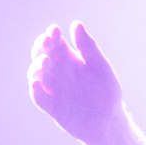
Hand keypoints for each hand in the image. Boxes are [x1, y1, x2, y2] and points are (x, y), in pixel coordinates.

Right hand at [28, 21, 123, 144]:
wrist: (110, 120)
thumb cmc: (107, 91)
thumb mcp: (100, 67)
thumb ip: (88, 47)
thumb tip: (76, 24)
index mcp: (69, 59)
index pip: (55, 43)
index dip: (52, 36)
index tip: (55, 30)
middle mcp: (57, 72)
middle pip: (41, 56)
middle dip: (41, 47)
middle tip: (47, 42)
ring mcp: (53, 89)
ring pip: (36, 75)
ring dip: (37, 67)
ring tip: (45, 61)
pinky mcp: (51, 107)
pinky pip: (39, 98)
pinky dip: (35, 91)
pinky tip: (36, 84)